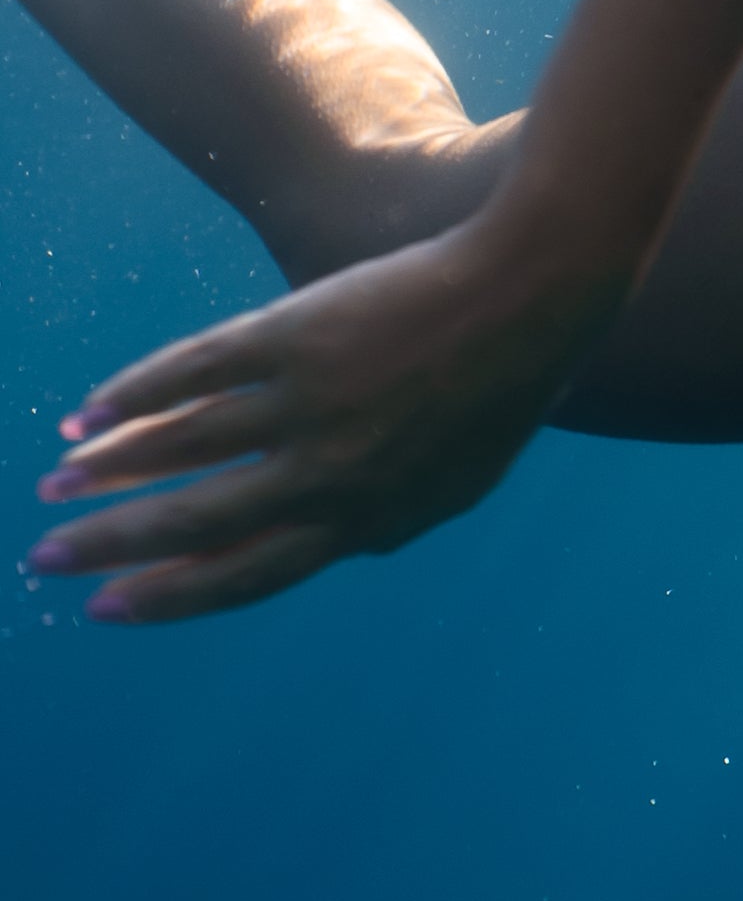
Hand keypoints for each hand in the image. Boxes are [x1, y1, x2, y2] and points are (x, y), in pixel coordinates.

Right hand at [30, 217, 621, 626]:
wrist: (536, 291)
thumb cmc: (502, 384)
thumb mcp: (455, 481)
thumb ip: (391, 520)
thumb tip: (343, 551)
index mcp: (366, 519)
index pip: (246, 576)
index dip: (170, 596)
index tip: (108, 610)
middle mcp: (329, 475)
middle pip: (195, 525)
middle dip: (111, 546)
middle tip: (45, 559)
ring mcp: (310, 406)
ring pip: (182, 450)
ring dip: (108, 471)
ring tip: (57, 480)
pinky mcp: (296, 337)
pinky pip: (195, 374)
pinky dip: (136, 394)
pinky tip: (92, 410)